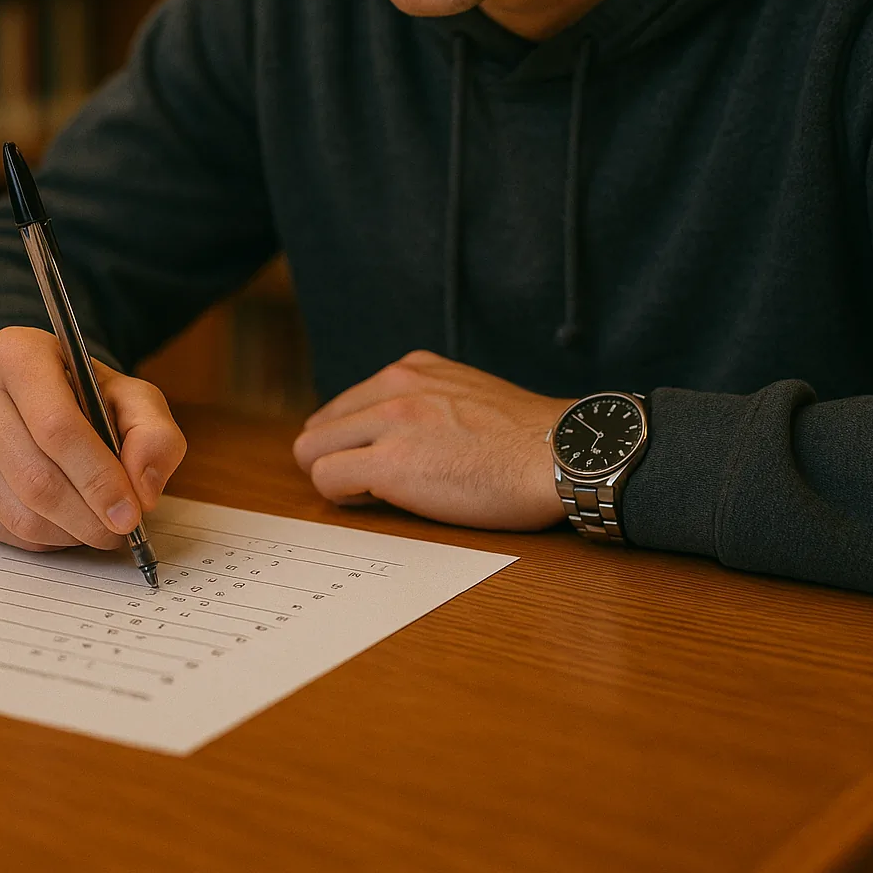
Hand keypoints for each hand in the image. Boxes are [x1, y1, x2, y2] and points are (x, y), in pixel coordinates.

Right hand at [0, 326, 186, 552]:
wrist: (41, 399)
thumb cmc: (90, 397)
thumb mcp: (135, 399)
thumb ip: (153, 435)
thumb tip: (142, 489)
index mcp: (18, 352)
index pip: (56, 426)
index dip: (97, 477)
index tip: (130, 512)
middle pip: (34, 475)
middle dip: (87, 515)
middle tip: (121, 531)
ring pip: (17, 511)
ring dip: (68, 532)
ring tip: (100, 526)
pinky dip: (43, 539)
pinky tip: (67, 524)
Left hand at [292, 350, 569, 529]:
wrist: (560, 453)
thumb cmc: (526, 439)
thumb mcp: (468, 393)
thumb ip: (429, 400)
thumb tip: (403, 431)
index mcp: (414, 369)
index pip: (348, 404)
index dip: (352, 440)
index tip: (370, 461)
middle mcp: (395, 386)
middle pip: (320, 428)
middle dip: (334, 458)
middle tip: (364, 485)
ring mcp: (390, 422)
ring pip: (312, 451)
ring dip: (334, 477)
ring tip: (371, 495)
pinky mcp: (391, 463)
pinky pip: (328, 479)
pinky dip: (341, 497)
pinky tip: (373, 503)